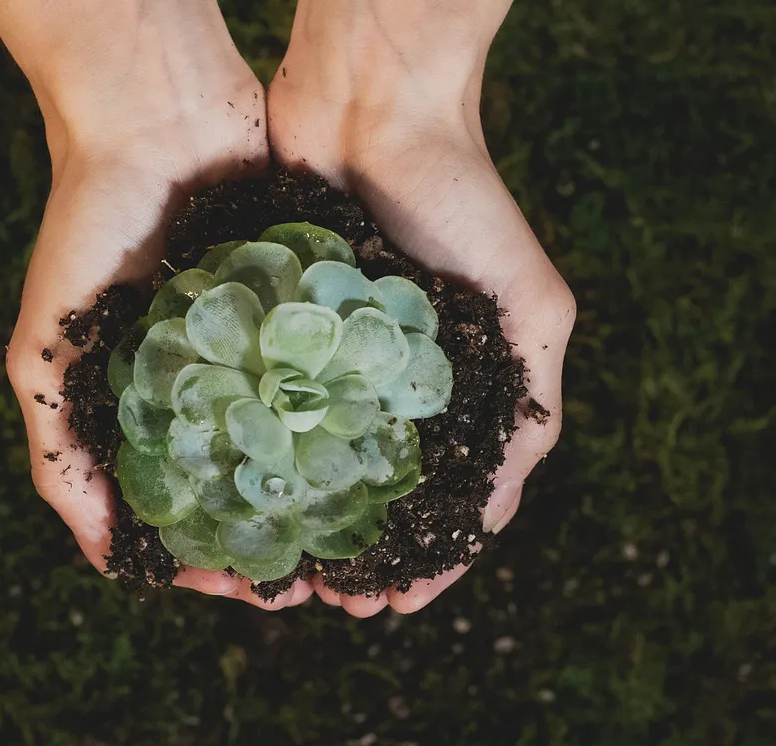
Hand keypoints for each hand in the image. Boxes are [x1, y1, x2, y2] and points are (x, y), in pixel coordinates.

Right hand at [0, 0, 313, 608]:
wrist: (155, 119)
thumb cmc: (85, 233)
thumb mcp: (45, 352)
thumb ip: (58, 451)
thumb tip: (104, 560)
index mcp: (151, 408)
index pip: (184, 508)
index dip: (209, 556)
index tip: (242, 588)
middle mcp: (212, 387)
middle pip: (254, 486)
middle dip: (281, 540)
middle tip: (316, 581)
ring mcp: (264, 351)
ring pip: (306, 444)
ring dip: (328, 499)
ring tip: (358, 540)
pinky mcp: (308, 311)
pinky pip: (341, 378)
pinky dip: (358, 423)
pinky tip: (383, 462)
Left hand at [268, 0, 575, 615]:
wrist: (372, 111)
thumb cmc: (464, 203)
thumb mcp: (531, 305)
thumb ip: (532, 402)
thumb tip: (499, 509)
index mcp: (461, 390)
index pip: (448, 498)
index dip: (430, 557)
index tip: (399, 604)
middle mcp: (396, 386)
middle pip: (376, 495)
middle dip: (357, 555)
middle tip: (330, 603)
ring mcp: (336, 363)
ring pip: (316, 466)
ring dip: (304, 524)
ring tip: (283, 573)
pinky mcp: (282, 335)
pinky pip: (268, 411)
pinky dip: (260, 460)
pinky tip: (243, 500)